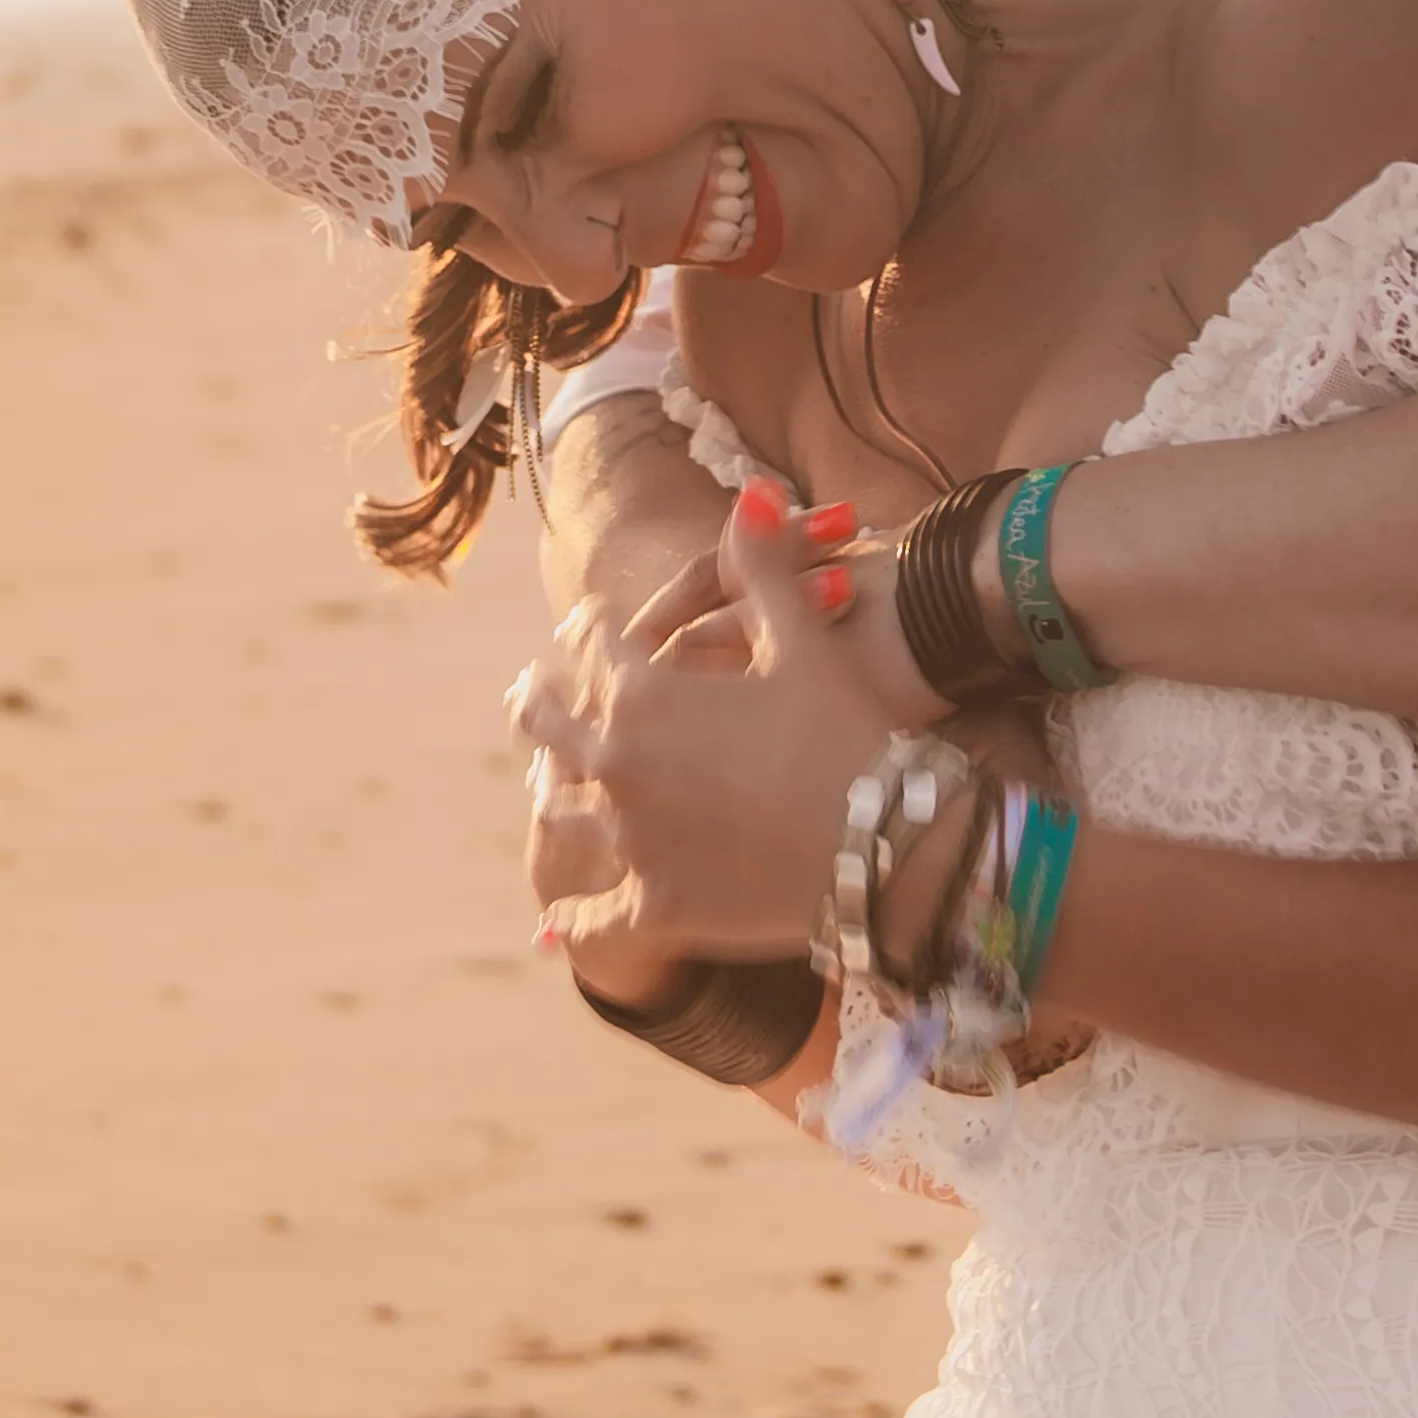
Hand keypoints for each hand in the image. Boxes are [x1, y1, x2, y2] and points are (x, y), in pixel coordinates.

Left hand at [512, 480, 906, 968]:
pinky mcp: (654, 906)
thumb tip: (753, 492)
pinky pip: (591, 920)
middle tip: (530, 691)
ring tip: (545, 789)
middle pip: (548, 725)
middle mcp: (617, 764)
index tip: (588, 621)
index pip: (592, 646)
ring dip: (551, 795)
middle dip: (540, 701)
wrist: (888, 847)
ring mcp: (629, 840)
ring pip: (560, 813)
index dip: (590, 628)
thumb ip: (762, 569)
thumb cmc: (848, 734)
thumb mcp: (803, 644)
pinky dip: (570, 921)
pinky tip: (551, 926)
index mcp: (642, 693)